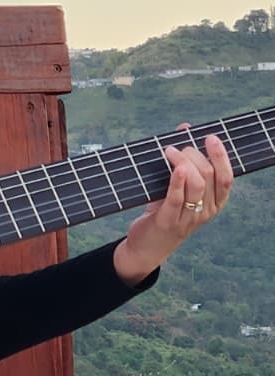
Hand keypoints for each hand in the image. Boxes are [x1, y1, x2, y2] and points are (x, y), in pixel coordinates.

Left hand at [112, 127, 232, 285]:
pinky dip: (177, 181)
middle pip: (209, 176)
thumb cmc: (165, 212)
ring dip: (183, 162)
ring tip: (169, 152)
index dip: (221, 156)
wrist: (147, 247)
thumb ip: (184, 160)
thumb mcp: (178, 187)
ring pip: (196, 185)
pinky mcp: (169, 222)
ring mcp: (189, 218)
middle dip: (194, 155)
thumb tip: (184, 128)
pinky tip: (175, 168)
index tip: (210, 138)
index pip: (227, 177)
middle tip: (178, 148)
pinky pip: (177, 198)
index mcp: (215, 203)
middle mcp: (206, 212)